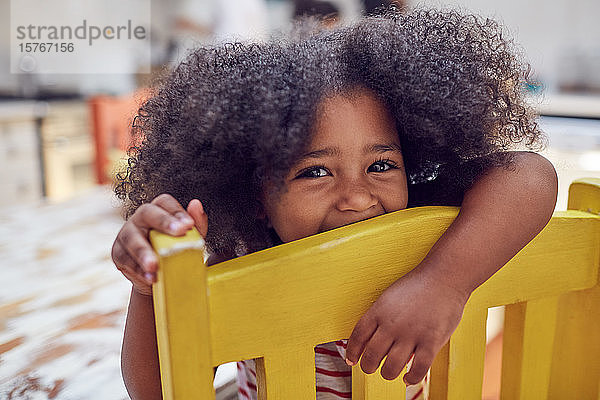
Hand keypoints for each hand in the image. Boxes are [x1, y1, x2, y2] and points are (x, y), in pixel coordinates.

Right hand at [111, 194, 207, 295]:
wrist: (160, 278)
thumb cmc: (174, 252)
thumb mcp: (190, 239)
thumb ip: (196, 223)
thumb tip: (196, 205)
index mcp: (158, 210)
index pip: (165, 202)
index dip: (176, 211)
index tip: (188, 225)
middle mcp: (140, 218)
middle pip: (147, 213)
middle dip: (163, 222)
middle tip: (179, 232)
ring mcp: (126, 234)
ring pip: (132, 238)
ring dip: (144, 252)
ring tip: (155, 265)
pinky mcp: (118, 253)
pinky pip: (125, 259)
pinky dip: (138, 270)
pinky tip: (150, 276)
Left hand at [345, 269, 468, 383]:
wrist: (444, 277)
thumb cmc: (418, 286)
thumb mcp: (390, 297)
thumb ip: (380, 318)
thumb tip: (370, 340)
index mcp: (379, 311)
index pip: (357, 337)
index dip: (352, 352)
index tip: (352, 360)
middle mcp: (392, 324)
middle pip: (371, 355)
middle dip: (368, 366)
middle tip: (370, 368)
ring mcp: (411, 334)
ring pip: (391, 367)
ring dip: (387, 374)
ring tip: (388, 373)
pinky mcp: (431, 342)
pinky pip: (417, 369)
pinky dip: (410, 378)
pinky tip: (407, 377)